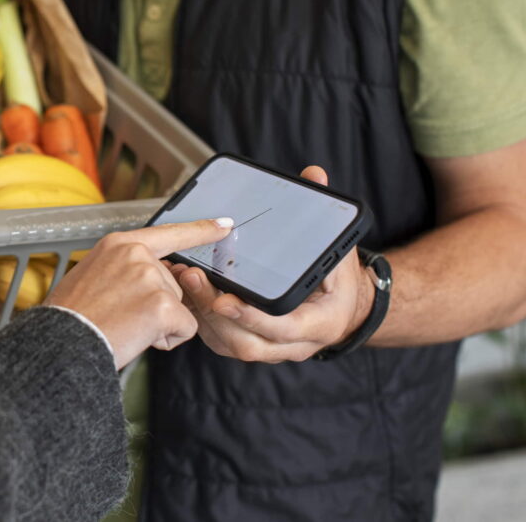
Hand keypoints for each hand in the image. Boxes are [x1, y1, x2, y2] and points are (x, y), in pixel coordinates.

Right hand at [46, 219, 232, 368]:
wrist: (62, 343)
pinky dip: (167, 339)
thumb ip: (124, 270)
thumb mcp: (93, 276)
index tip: (225, 224)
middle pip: (173, 283)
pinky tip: (138, 337)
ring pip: (180, 307)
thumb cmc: (72, 318)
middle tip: (121, 316)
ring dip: (160, 323)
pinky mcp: (163, 305)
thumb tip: (152, 281)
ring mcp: (151, 278)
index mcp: (119, 244)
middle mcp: (137, 254)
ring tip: (124, 326)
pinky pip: (185, 328)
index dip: (200, 229)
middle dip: (158, 306)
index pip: (168, 233)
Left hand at [174, 166, 375, 362]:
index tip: (225, 300)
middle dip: (214, 313)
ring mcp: (270, 350)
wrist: (343, 312)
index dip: (252, 316)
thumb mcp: (340, 252)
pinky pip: (220, 340)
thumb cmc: (338, 283)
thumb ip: (325, 218)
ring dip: (201, 314)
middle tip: (192, 279)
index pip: (282, 328)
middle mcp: (293, 346)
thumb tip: (314, 175)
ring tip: (182, 278)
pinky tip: (183, 291)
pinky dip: (200, 318)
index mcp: (318, 325)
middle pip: (247, 342)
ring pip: (229, 343)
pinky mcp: (250, 344)